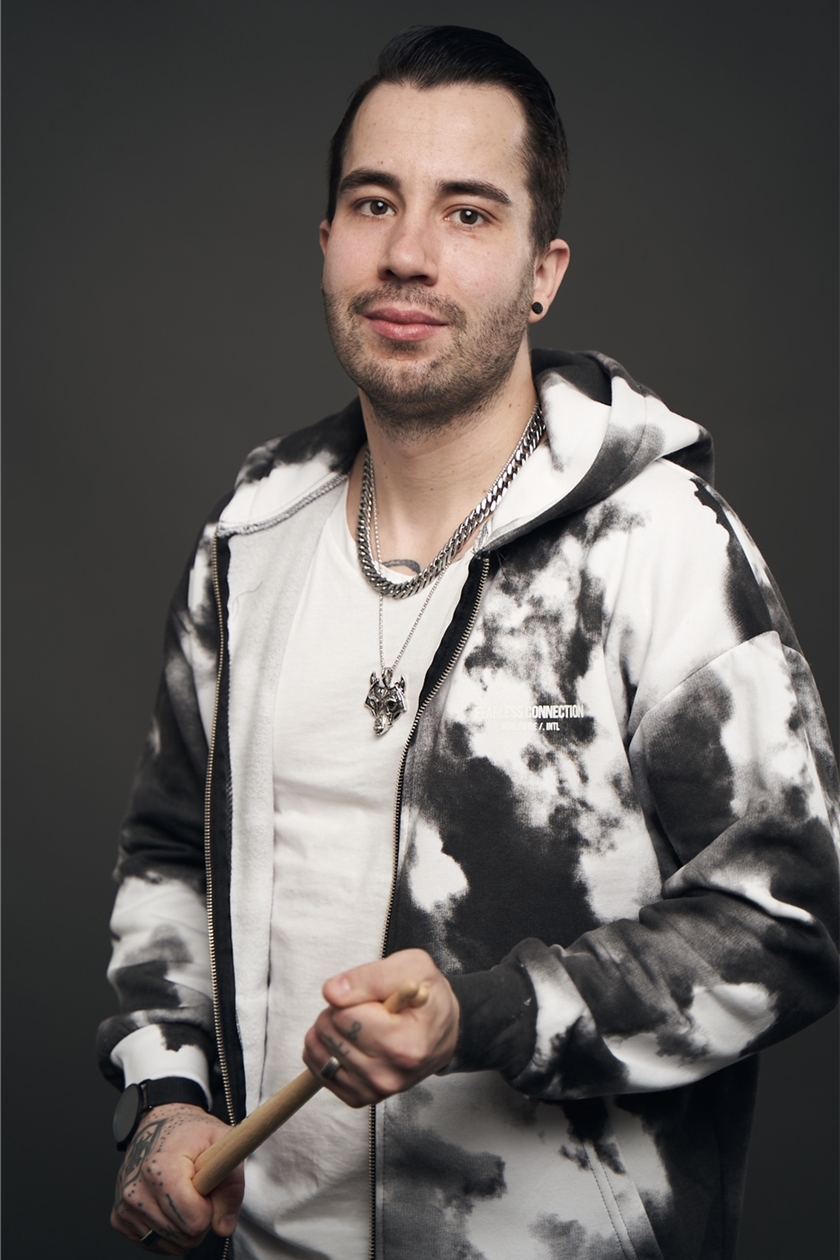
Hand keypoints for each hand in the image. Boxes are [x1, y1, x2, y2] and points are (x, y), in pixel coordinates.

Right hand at [111, 1103, 243, 1254]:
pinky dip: (167, 1232)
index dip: (210, 1208)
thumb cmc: (191, 1133)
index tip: (207, 1188)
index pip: (194, 1220)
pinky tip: (169, 1205)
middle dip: (198, 1219)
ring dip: (183, 1227)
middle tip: (197, 1190)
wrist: (159, 1123)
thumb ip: (231, 1185)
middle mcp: (137, 1190)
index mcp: (161, 1169)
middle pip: (183, 1236)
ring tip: (183, 1194)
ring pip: (169, 1244)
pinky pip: (153, 1244)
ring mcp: (125, 1205)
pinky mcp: (119, 1217)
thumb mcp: (222, 1142)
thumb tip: (224, 1226)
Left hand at [302, 949, 459, 1106]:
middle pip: (329, 1033)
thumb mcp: (413, 967)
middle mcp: (388, 1075)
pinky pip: (320, 1070)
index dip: (353, 996)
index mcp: (404, 1045)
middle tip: (367, 1008)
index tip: (373, 997)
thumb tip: (332, 993)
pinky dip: (325, 1050)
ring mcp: (373, 1090)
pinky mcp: (360, 1097)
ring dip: (331, 1030)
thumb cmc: (428, 998)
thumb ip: (370, 976)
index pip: (344, 1016)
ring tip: (359, 1023)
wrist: (442, 1031)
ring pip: (320, 1051)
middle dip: (339, 1011)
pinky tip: (346, 1039)